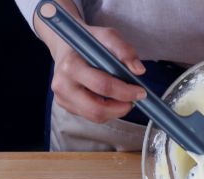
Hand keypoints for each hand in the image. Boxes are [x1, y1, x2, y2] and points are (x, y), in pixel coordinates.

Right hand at [35, 3, 146, 122]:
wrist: (66, 46)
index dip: (125, 92)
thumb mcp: (107, 36)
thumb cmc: (88, 42)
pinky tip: (110, 99)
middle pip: (97, 108)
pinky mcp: (66, 106)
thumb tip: (138, 70)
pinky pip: (91, 116)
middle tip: (134, 100)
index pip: (102, 85)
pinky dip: (106, 111)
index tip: (141, 92)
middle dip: (121, 107)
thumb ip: (124, 50)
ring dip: (115, 111)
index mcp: (71, 66)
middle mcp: (62, 85)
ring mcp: (62, 98)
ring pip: (95, 116)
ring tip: (124, 99)